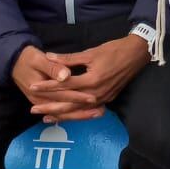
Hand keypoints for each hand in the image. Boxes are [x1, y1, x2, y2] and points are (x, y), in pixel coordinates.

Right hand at [11, 46, 90, 115]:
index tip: (93, 98)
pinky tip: (85, 114)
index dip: (78, 97)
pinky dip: (72, 113)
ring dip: (80, 114)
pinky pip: (59, 111)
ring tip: (98, 114)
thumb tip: (66, 76)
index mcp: (39, 90)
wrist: (12, 63)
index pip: (63, 96)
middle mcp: (40, 100)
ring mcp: (41, 103)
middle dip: (83, 111)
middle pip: (64, 109)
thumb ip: (53, 68)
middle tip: (101, 111)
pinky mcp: (44, 102)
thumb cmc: (27, 58)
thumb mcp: (38, 59)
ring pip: (63, 112)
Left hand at [25, 36, 150, 121]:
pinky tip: (67, 116)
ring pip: (78, 110)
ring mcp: (103, 98)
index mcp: (92, 80)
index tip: (32, 87)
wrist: (137, 54)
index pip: (64, 85)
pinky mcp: (107, 99)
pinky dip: (75, 113)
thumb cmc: (114, 50)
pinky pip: (87, 110)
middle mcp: (96, 93)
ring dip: (61, 115)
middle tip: (33, 110)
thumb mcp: (91, 52)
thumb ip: (69, 58)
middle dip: (50, 107)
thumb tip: (49, 57)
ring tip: (46, 118)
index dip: (47, 86)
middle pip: (69, 104)